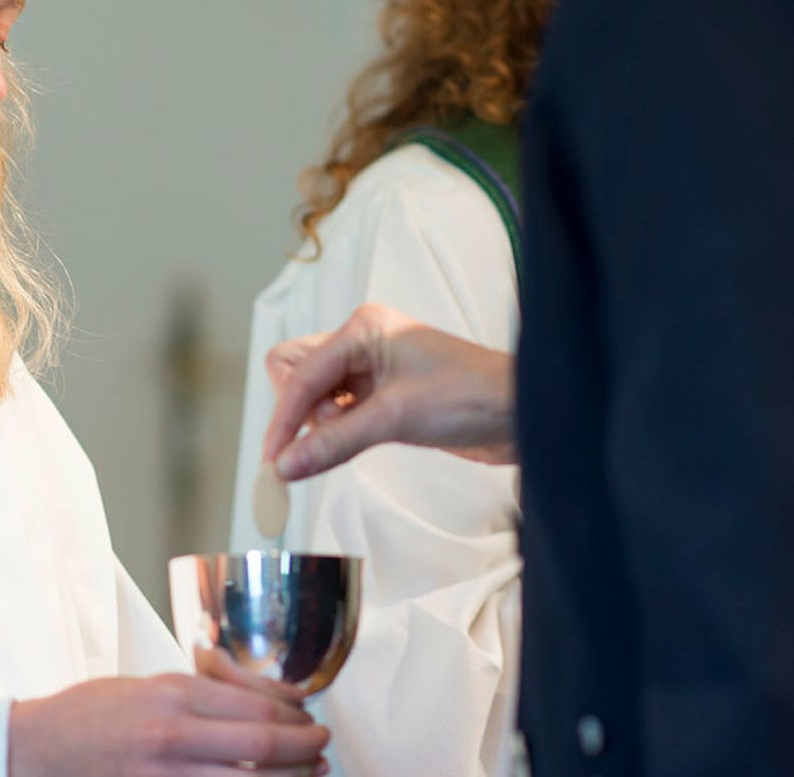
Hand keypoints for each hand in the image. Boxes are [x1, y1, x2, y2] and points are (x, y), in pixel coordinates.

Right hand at [7, 673, 328, 776]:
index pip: (254, 704)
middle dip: (304, 749)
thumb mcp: (149, 684)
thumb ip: (204, 693)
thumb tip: (267, 701)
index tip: (308, 718)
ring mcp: (163, 776)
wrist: (37, 750)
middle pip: (261, 745)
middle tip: (322, 748)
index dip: (294, 715)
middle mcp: (170, 735)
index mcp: (171, 694)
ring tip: (309, 775)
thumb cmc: (93, 713)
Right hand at [262, 303, 514, 480]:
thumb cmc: (472, 396)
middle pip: (295, 373)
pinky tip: (354, 443)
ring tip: (353, 438)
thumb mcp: (396, 419)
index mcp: (363, 328)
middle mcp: (362, 343)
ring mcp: (371, 370)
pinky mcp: (382, 397)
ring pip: (314, 395)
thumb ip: (334, 442)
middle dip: (298, 411)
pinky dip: (335, 433)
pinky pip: (337, 414)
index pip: (298, 372)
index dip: (283, 420)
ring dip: (319, 425)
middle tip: (324, 436)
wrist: (521, 413)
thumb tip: (286, 465)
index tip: (272, 463)